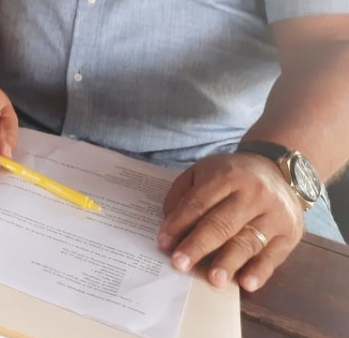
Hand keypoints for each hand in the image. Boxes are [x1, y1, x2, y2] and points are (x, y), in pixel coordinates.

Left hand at [158, 152, 305, 291]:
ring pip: (248, 241)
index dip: (179, 224)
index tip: (164, 243)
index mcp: (227, 176)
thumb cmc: (232, 175)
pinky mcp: (290, 233)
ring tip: (213, 279)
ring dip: (229, 263)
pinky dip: (260, 271)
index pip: (198, 203)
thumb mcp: (203, 171)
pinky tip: (246, 283)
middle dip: (198, 246)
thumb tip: (171, 226)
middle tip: (180, 264)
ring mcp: (275, 214)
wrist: (278, 171)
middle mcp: (253, 194)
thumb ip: (184, 194)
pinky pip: (274, 255)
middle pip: (222, 224)